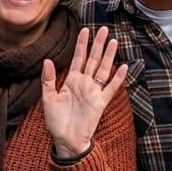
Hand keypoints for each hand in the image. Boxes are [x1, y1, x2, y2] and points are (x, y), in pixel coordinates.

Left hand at [42, 26, 128, 160]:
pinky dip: (118, 78)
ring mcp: (94, 92)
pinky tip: (124, 67)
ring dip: (108, 56)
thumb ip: (48, 80)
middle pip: (93, 59)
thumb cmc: (56, 122)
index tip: (85, 30)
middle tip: (104, 29)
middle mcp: (84, 83)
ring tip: (114, 41)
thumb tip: (47, 60)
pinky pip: (111, 88)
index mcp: (71, 80)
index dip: (82, 44)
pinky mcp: (100, 103)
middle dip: (98, 44)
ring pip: (103, 69)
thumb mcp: (48, 99)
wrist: (66, 141)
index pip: (78, 57)